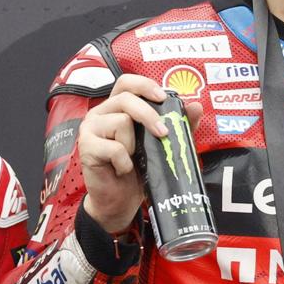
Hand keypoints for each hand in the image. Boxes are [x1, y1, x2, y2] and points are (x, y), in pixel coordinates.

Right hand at [76, 75, 200, 232]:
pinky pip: (114, 147)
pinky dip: (124, 162)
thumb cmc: (137, 170)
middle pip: (125, 98)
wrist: (119, 201)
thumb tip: (197, 106)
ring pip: (121, 122)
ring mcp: (91, 128)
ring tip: (131, 158)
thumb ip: (178, 125)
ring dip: (133, 145)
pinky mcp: (86, 147)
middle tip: (163, 133)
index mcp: (116, 107)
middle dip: (148, 115)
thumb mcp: (161, 145)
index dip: (144, 85)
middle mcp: (100, 113)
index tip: (163, 97)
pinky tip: (121, 170)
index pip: (126, 82)